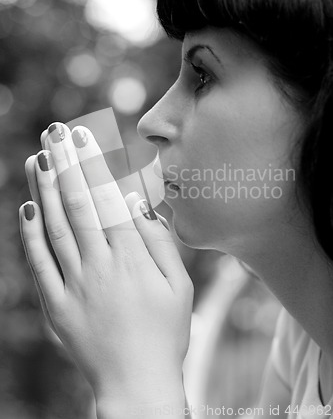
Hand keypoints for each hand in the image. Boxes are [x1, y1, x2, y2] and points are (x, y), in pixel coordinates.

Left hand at [19, 122, 193, 411]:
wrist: (137, 384)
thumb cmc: (165, 333)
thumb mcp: (180, 287)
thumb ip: (161, 243)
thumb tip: (140, 206)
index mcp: (132, 259)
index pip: (108, 199)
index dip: (94, 165)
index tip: (83, 137)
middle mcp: (100, 267)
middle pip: (78, 205)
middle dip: (65, 164)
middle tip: (54, 133)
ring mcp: (74, 286)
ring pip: (55, 228)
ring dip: (44, 190)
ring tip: (37, 158)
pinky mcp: (56, 307)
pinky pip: (39, 265)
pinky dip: (30, 236)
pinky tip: (27, 208)